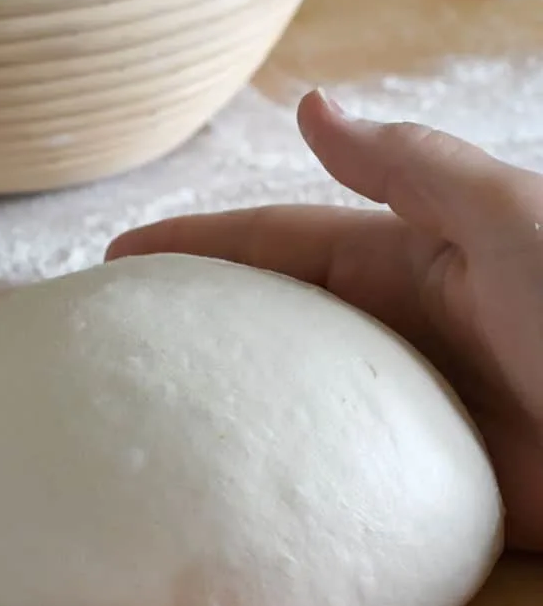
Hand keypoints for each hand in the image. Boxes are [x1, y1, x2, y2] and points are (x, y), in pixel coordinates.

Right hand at [108, 91, 542, 550]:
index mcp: (410, 262)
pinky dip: (286, 491)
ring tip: (136, 428)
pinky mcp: (436, 494)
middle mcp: (400, 335)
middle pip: (273, 327)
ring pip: (295, 410)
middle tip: (104, 351)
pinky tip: (225, 502)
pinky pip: (343, 490)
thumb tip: (312, 103)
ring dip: (226, 414)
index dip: (198, 245)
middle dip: (193, 330)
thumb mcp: (508, 221)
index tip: (114, 258)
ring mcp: (411, 416)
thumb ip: (412, 168)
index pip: (280, 243)